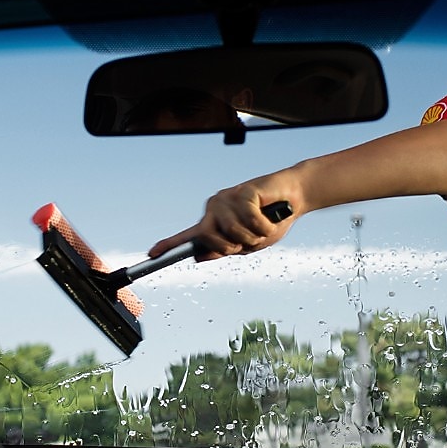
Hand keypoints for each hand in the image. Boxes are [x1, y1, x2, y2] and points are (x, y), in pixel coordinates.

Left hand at [149, 181, 297, 261]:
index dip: (169, 245)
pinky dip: (264, 223)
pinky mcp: (241, 191)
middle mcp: (215, 209)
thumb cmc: (272, 220)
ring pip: (232, 231)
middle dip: (234, 245)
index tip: (152, 254)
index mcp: (214, 223)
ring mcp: (226, 199)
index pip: (188, 236)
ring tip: (263, 223)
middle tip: (252, 237)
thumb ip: (225, 249)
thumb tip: (199, 255)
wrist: (294, 198)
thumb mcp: (249, 243)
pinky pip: (250, 219)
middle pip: (211, 238)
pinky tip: (269, 213)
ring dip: (254, 235)